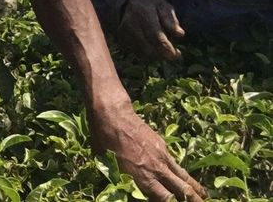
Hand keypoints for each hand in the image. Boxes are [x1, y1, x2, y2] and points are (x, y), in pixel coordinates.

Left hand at [89, 107, 205, 201]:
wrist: (113, 115)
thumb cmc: (104, 140)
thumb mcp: (108, 165)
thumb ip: (121, 179)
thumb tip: (124, 188)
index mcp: (141, 177)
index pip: (165, 199)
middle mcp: (155, 169)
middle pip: (181, 190)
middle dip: (193, 200)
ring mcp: (162, 157)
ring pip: (183, 176)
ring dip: (195, 188)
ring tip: (204, 197)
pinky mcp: (163, 146)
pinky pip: (176, 164)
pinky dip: (184, 173)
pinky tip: (186, 178)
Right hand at [118, 0, 183, 60]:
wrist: (128, 1)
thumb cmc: (150, 4)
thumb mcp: (164, 6)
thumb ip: (171, 20)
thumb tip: (180, 34)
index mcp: (144, 14)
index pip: (154, 36)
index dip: (166, 48)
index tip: (176, 54)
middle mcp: (131, 24)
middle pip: (148, 48)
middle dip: (163, 55)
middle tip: (174, 54)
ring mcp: (125, 33)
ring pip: (142, 53)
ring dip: (156, 56)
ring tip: (165, 50)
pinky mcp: (122, 39)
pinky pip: (137, 52)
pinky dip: (148, 54)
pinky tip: (155, 48)